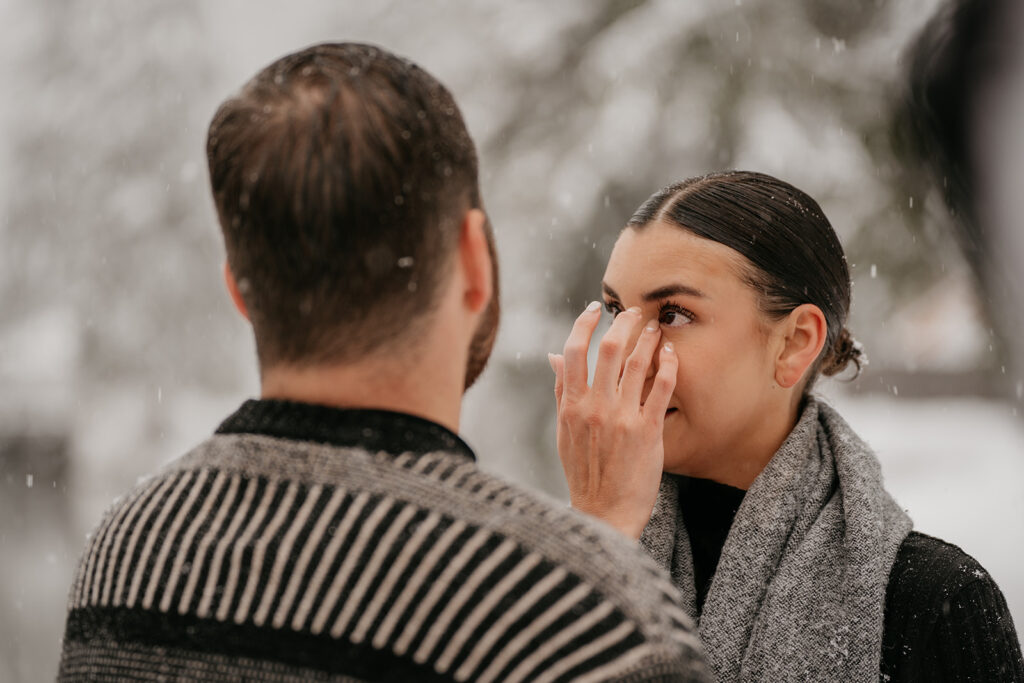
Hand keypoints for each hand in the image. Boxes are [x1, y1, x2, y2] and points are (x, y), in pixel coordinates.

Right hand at [548, 301, 677, 538]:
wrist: (604, 513)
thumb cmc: (584, 473)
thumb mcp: (564, 431)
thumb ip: (562, 391)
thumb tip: (554, 356)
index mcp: (571, 405)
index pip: (574, 350)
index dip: (585, 323)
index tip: (596, 309)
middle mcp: (594, 407)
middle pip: (609, 348)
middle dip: (624, 321)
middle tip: (635, 311)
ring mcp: (621, 418)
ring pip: (636, 363)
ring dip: (648, 338)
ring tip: (656, 328)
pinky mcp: (647, 431)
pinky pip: (661, 387)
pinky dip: (668, 364)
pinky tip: (671, 353)